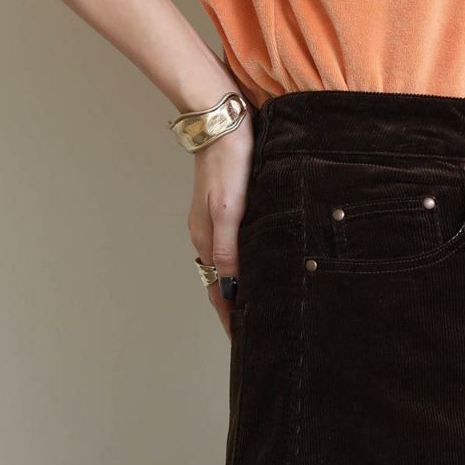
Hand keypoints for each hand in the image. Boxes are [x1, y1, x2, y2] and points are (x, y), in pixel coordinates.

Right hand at [187, 117, 254, 340]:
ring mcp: (214, 219)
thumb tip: (229, 283)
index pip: (218, 290)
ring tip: (257, 303)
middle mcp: (207, 234)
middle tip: (256, 329)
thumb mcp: (229, 208)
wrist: (221, 123)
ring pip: (225, 263)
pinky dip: (242, 260)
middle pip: (220, 281)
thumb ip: (227, 246)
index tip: (244, 341)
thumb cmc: (228, 163)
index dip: (231, 316)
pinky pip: (231, 243)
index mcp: (206, 238)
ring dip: (238, 284)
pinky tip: (256, 260)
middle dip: (235, 306)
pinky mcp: (224, 205)